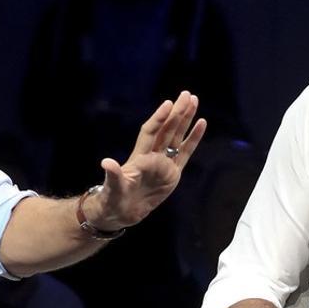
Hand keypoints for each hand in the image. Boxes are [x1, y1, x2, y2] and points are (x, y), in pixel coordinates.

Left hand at [85, 90, 206, 228]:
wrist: (121, 212)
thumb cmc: (113, 199)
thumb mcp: (113, 188)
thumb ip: (113, 175)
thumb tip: (106, 163)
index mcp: (139, 157)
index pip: (150, 133)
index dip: (158, 119)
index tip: (167, 104)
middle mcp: (152, 156)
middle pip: (167, 130)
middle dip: (176, 112)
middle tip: (186, 94)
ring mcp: (164, 163)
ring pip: (177, 136)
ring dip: (185, 119)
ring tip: (194, 101)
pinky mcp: (173, 174)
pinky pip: (185, 153)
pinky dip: (193, 138)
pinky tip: (201, 123)